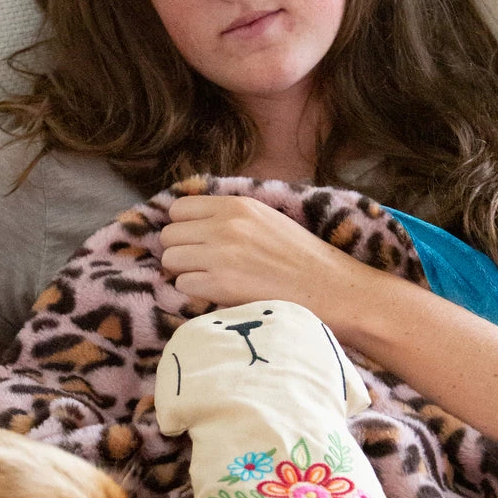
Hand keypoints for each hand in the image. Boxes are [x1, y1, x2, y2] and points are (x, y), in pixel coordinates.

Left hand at [159, 195, 369, 331]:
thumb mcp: (265, 218)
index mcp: (236, 205)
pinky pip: (183, 285)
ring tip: (208, 278)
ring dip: (184, 272)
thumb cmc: (301, 256)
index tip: (194, 240)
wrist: (329, 287)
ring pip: (170, 260)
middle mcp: (224, 226)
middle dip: (180, 250)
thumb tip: (191, 222)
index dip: (183, 227)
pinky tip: (217, 292)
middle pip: (168, 235)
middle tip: (199, 263)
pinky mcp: (221, 285)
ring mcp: (220, 255)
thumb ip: (230, 216)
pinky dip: (195, 292)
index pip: (178, 209)